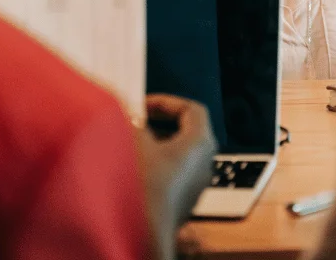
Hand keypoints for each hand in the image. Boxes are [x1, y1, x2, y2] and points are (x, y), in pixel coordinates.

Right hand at [136, 94, 216, 259]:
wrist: (145, 232)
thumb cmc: (146, 185)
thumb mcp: (135, 140)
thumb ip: (134, 121)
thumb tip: (130, 115)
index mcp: (201, 144)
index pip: (192, 110)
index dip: (167, 102)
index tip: (145, 105)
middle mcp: (205, 165)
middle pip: (187, 133)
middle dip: (159, 124)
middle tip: (137, 122)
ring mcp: (196, 187)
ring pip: (179, 156)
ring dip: (156, 146)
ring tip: (131, 144)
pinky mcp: (183, 204)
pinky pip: (174, 176)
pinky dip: (156, 166)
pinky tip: (134, 168)